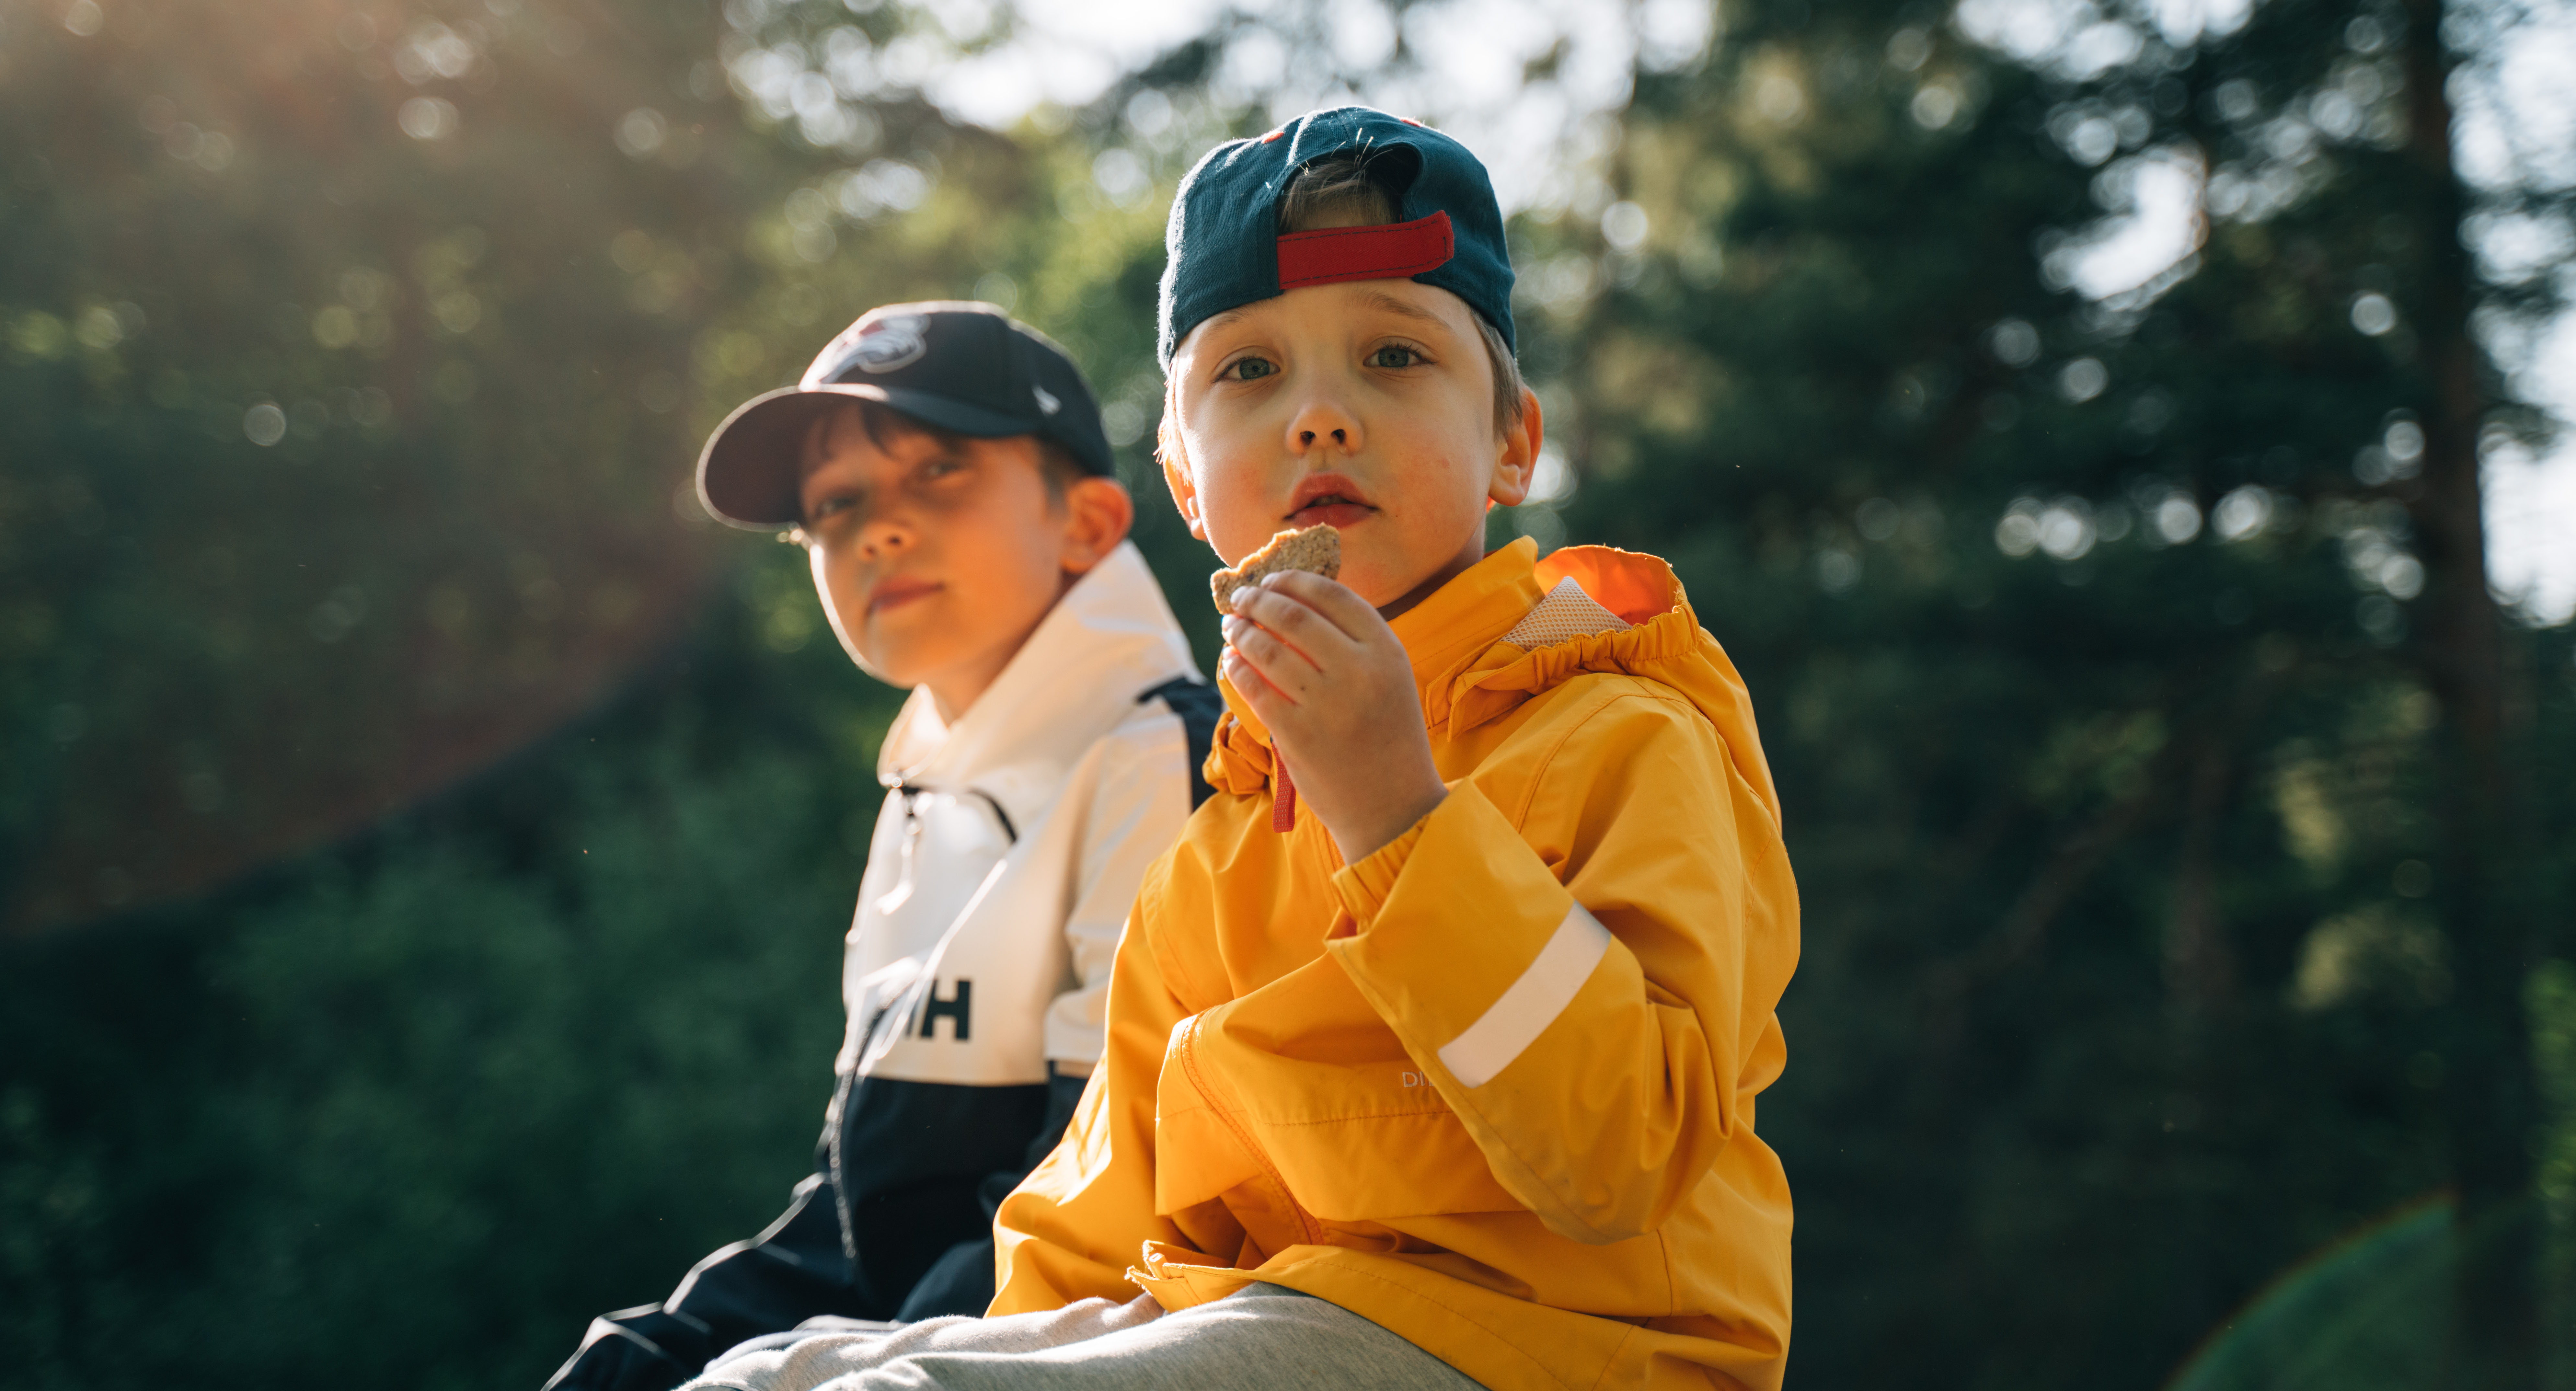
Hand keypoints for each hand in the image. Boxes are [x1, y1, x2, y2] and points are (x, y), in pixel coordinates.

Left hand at [1219, 570, 1446, 863]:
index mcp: (1386, 652)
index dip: (1295, 582)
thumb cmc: (1388, 737)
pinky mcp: (1297, 734)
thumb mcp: (1390, 679)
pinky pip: (1254, 688)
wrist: (1393, 806)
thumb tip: (1298, 601)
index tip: (1272, 580)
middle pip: (1294, 616)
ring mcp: (1326, 704)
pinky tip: (1231, 660)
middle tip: (1241, 598)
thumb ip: (1355, 643)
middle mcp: (1359, 672)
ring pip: (1268, 649)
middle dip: (1259, 601)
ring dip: (1241, 631)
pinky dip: (1237, 667)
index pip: (1333, 596)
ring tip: (1231, 626)